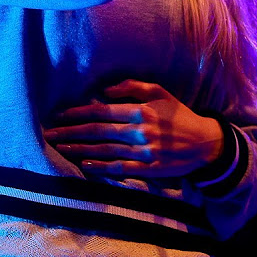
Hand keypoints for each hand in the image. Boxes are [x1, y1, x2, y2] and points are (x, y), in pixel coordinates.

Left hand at [43, 79, 223, 177]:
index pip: (102, 111)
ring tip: (61, 148)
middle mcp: (141, 131)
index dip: (78, 114)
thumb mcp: (161, 92)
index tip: (59, 116)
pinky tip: (85, 165)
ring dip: (81, 150)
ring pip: (106, 150)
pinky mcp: (150, 169)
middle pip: (98, 132)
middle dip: (72, 133)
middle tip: (50, 135)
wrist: (205, 143)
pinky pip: (121, 168)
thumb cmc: (179, 115)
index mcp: (141, 110)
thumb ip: (133, 87)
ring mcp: (145, 152)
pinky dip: (102, 167)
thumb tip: (105, 90)